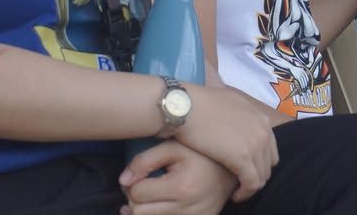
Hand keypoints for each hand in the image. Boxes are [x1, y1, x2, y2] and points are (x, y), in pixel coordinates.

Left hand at [120, 140, 235, 214]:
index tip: (139, 174)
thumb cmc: (201, 151)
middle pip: (140, 213)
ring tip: (151, 194)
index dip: (132, 183)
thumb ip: (144, 160)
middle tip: (143, 184)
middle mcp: (188, 209)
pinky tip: (156, 206)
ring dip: (144, 209)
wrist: (234, 165)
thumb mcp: (173, 147)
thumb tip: (122, 180)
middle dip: (135, 198)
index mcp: (181, 187)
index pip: (137, 194)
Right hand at [174, 85, 277, 201]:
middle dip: (256, 174)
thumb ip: (237, 112)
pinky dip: (245, 193)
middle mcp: (263, 129)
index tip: (243, 169)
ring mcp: (256, 143)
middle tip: (239, 182)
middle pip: (268, 163)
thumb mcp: (226, 100)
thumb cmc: (198, 103)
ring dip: (250, 186)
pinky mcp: (244, 158)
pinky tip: (234, 196)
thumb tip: (231, 116)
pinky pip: (252, 184)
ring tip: (235, 191)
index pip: (269, 147)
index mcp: (260, 117)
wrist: (185, 106)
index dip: (258, 161)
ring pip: (262, 176)